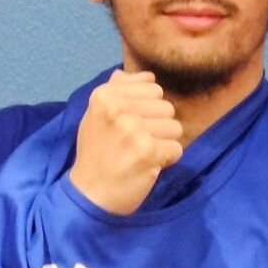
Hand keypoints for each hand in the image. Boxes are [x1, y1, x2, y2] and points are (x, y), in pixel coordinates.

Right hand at [69, 71, 183, 214]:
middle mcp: (118, 108)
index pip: (152, 87)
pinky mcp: (148, 150)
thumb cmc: (97, 153)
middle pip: (167, 107)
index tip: (130, 125)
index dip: (148, 109)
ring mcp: (134, 129)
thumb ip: (120, 91)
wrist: (90, 193)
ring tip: (142, 154)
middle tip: (136, 144)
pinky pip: (177, 148)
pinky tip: (148, 166)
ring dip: (164, 144)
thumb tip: (148, 75)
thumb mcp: (98, 115)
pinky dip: (167, 160)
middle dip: (158, 127)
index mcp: (104, 95)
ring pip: (175, 127)